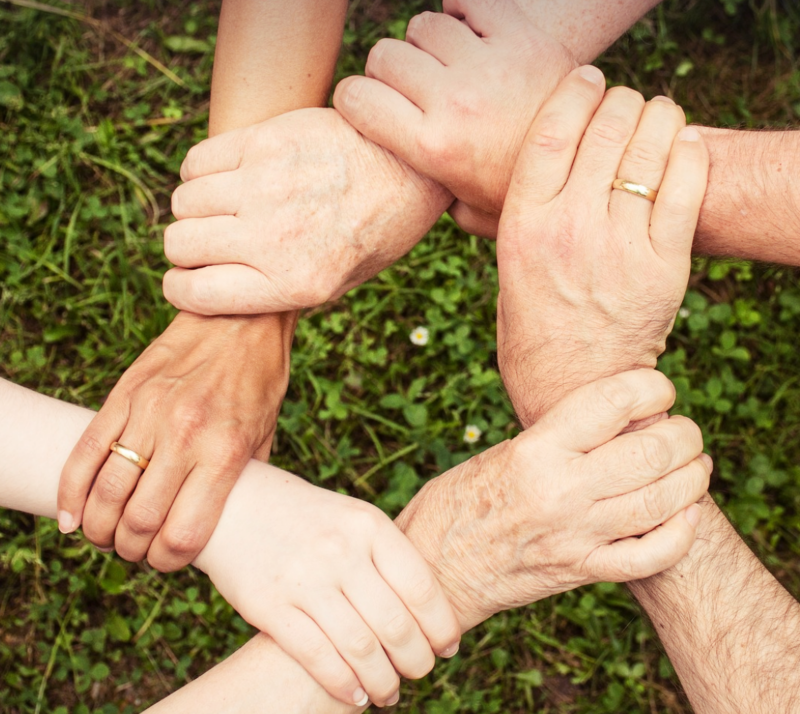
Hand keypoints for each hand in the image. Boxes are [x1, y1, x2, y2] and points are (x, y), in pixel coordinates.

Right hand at [57, 311, 293, 570]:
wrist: (239, 319)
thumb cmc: (259, 381)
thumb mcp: (265, 435)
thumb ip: (243, 481)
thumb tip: (224, 522)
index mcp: (225, 453)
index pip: (183, 534)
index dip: (168, 562)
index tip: (166, 561)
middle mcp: (185, 436)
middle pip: (138, 521)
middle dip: (131, 550)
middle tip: (134, 550)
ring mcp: (149, 414)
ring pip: (105, 492)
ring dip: (99, 528)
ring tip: (106, 535)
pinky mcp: (124, 395)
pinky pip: (85, 452)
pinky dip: (70, 492)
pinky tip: (71, 516)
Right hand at [162, 107, 451, 314]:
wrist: (410, 168)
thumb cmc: (375, 230)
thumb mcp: (339, 282)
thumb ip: (279, 290)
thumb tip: (217, 289)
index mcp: (294, 284)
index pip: (193, 293)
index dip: (181, 288)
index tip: (188, 279)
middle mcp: (274, 238)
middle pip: (180, 244)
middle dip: (186, 249)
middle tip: (211, 242)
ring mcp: (266, 186)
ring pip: (183, 202)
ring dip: (195, 209)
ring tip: (224, 207)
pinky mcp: (265, 141)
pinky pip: (197, 161)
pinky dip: (200, 172)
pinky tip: (228, 177)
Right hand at [194, 464, 460, 708]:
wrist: (234, 503)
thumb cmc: (306, 516)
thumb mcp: (352, 518)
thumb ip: (386, 555)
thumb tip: (429, 610)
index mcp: (369, 525)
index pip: (421, 587)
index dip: (441, 626)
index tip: (448, 647)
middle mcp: (341, 551)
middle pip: (396, 625)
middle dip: (417, 660)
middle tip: (421, 673)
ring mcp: (304, 579)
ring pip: (360, 649)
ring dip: (383, 682)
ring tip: (390, 693)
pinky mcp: (269, 606)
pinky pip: (317, 657)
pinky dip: (343, 685)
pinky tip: (356, 696)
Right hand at [334, 0, 575, 237]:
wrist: (592, 163)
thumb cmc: (521, 191)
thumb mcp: (468, 210)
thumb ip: (428, 196)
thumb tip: (401, 185)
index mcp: (433, 148)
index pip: (355, 98)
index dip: (354, 99)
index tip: (369, 106)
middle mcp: (454, 102)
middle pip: (384, 55)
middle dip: (390, 71)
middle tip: (414, 89)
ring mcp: (488, 64)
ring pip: (423, 25)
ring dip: (428, 43)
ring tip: (449, 65)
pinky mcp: (520, 35)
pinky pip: (466, 0)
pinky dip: (462, 10)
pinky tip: (470, 32)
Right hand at [396, 370, 707, 629]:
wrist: (434, 570)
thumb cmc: (457, 502)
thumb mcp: (499, 453)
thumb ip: (555, 438)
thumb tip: (613, 419)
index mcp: (535, 451)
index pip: (612, 402)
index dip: (651, 386)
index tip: (658, 388)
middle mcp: (561, 491)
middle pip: (651, 451)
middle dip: (684, 434)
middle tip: (684, 430)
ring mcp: (576, 536)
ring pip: (663, 502)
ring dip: (692, 478)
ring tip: (695, 464)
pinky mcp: (582, 571)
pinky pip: (651, 556)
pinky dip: (681, 534)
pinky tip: (686, 514)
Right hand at [495, 66, 708, 425]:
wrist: (573, 388)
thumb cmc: (532, 330)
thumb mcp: (505, 271)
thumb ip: (504, 223)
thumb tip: (479, 190)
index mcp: (523, 227)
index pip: (551, 132)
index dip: (574, 93)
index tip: (587, 80)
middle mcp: (569, 229)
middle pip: (605, 129)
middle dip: (620, 102)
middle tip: (625, 103)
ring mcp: (619, 247)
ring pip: (649, 149)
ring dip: (658, 118)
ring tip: (657, 116)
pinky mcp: (663, 266)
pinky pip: (686, 187)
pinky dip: (689, 154)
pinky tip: (683, 144)